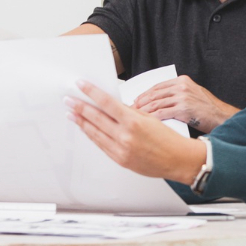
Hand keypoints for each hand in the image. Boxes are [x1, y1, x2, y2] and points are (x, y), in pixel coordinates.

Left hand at [66, 81, 205, 182]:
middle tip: (68, 100)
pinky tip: (85, 128)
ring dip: (81, 122)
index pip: (106, 103)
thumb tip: (112, 107)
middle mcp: (125, 136)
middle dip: (80, 107)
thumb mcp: (149, 118)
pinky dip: (92, 135)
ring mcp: (120, 149)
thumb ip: (129, 112)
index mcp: (133, 122)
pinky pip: (101, 145)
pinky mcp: (119, 160)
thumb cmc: (167, 138)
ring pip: (95, 132)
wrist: (178, 160)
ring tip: (71, 113)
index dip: (91, 92)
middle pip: (96, 118)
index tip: (80, 85)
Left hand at [132, 75, 236, 132]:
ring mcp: (182, 97)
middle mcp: (181, 87)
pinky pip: (162, 113)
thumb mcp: (192, 94)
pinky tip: (146, 123)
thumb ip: (176, 93)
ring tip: (135, 117)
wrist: (221, 117)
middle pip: (154, 94)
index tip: (136, 100)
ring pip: (156, 103)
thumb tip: (157, 100)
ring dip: (143, 111)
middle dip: (141, 103)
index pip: (158, 86)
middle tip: (130, 110)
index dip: (144, 94)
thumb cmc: (207, 109)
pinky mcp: (183, 109)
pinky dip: (152, 118)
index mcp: (182, 80)